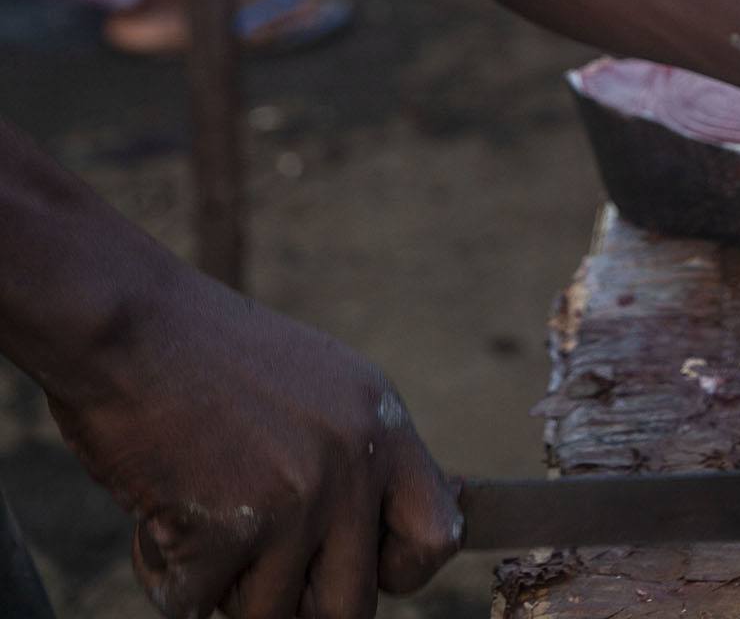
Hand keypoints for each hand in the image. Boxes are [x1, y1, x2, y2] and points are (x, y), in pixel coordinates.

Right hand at [46, 258, 460, 617]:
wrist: (129, 321)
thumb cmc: (205, 354)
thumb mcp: (317, 384)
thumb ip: (355, 455)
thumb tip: (396, 536)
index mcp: (380, 421)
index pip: (439, 533)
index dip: (397, 570)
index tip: (352, 566)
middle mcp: (352, 460)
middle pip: (351, 607)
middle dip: (294, 600)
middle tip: (249, 556)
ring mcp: (297, 496)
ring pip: (268, 616)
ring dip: (223, 584)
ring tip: (197, 508)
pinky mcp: (233, 527)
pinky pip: (194, 606)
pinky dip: (165, 571)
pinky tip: (158, 504)